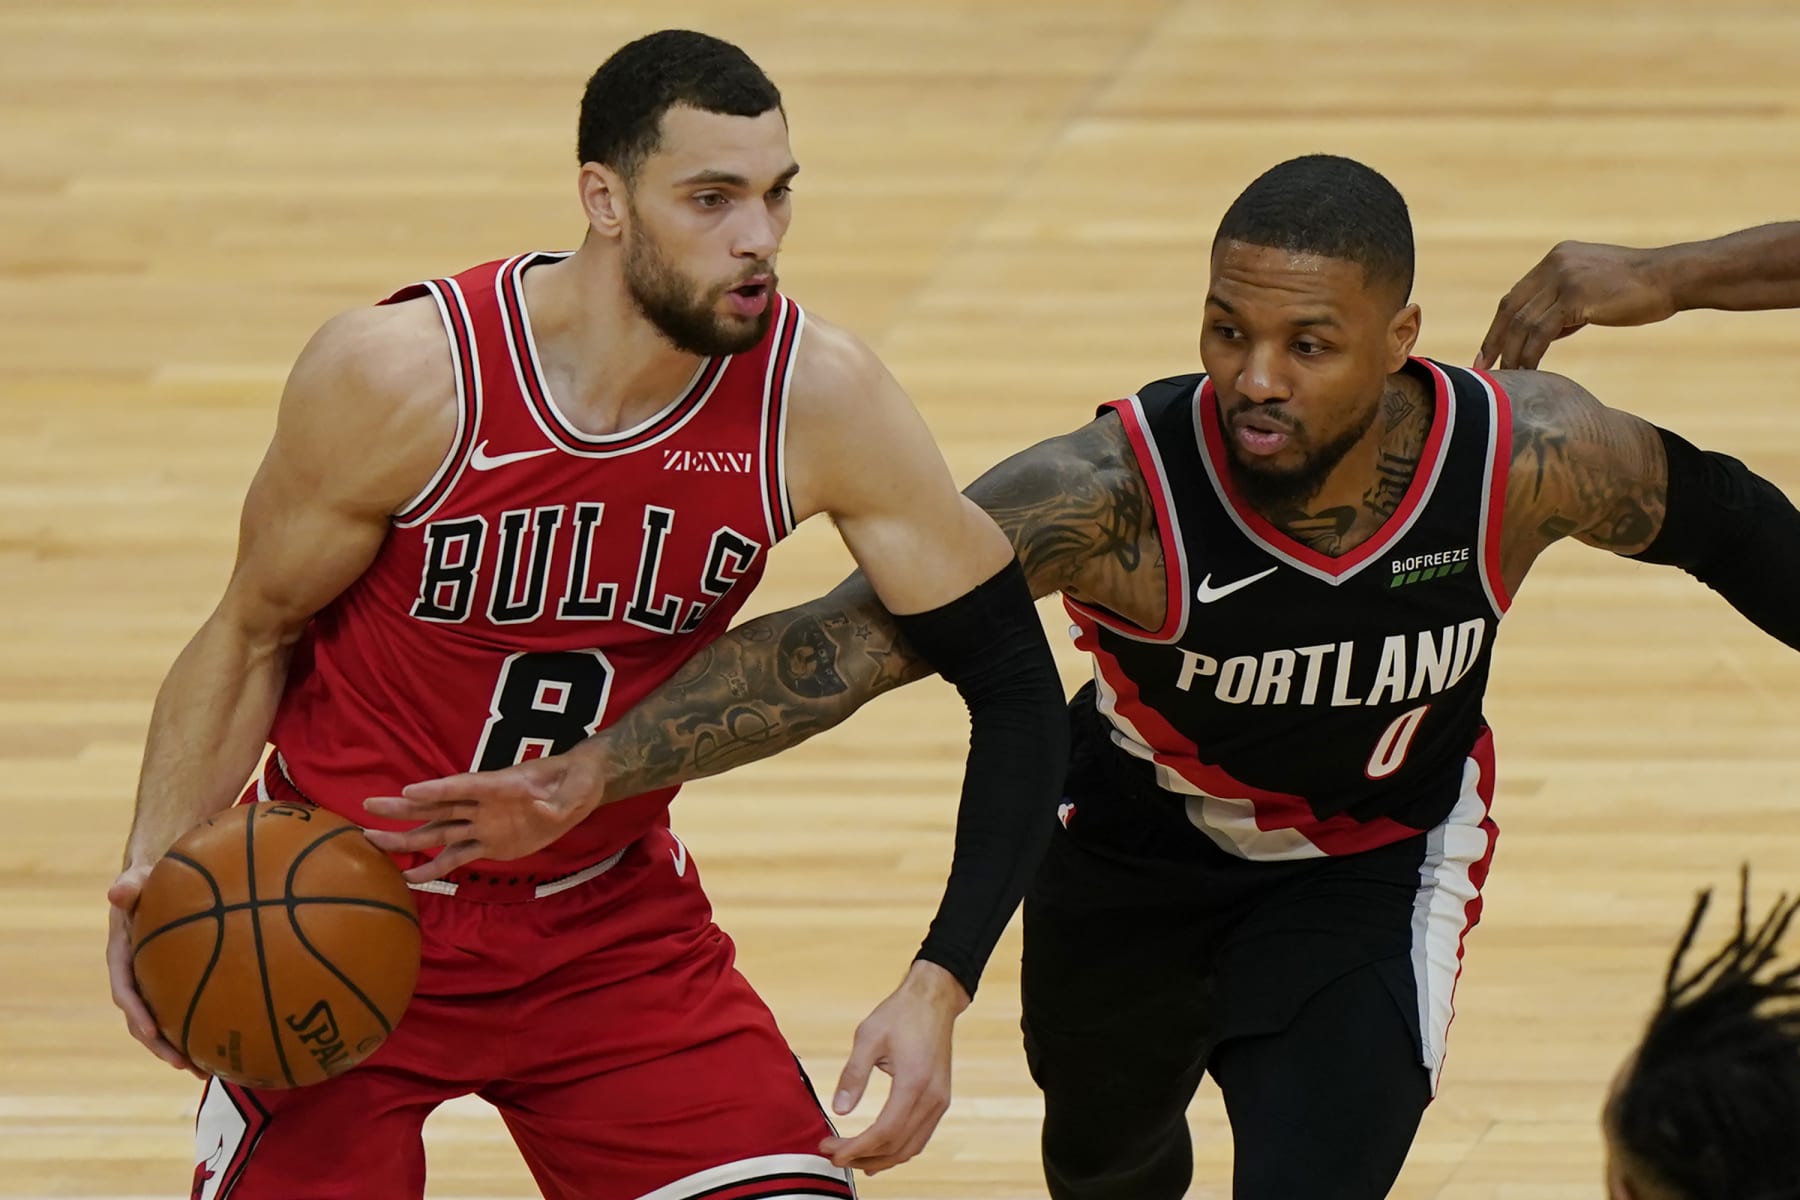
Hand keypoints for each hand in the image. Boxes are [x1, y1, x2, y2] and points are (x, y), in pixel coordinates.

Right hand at [106, 863, 205, 1077]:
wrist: (160, 879)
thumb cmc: (150, 878)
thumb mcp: (139, 878)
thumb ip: (130, 883)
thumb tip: (117, 890)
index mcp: (123, 957)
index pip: (125, 991)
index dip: (137, 1014)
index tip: (151, 1033)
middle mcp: (138, 975)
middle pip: (145, 1020)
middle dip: (163, 1046)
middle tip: (186, 1065)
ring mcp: (158, 982)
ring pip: (167, 1022)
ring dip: (184, 1047)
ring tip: (210, 1071)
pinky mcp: (180, 982)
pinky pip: (191, 1007)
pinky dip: (206, 1025)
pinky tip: (233, 1042)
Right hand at [362, 752, 602, 882]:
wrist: (578, 791)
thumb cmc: (577, 781)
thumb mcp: (576, 788)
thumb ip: (561, 800)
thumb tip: (545, 808)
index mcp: (501, 785)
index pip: (465, 786)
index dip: (438, 789)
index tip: (409, 791)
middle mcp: (484, 804)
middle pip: (439, 807)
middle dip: (405, 807)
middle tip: (369, 806)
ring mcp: (483, 824)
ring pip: (439, 832)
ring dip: (408, 838)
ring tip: (373, 841)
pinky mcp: (489, 844)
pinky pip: (457, 856)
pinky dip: (435, 868)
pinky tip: (409, 878)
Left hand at [820, 960, 968, 1174]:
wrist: (934, 999)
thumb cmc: (901, 1013)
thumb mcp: (868, 1037)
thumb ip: (854, 1074)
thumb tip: (840, 1110)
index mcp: (914, 1083)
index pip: (884, 1132)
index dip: (856, 1148)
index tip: (831, 1150)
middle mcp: (932, 1098)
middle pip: (897, 1147)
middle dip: (862, 1157)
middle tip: (833, 1154)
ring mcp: (940, 1101)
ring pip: (911, 1147)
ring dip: (881, 1158)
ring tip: (851, 1158)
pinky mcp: (940, 1099)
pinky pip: (920, 1136)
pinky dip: (898, 1149)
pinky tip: (878, 1150)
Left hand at [1477, 241, 1677, 369]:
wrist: (1673, 277)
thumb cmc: (1639, 289)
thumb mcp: (1592, 289)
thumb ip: (1565, 305)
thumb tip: (1543, 332)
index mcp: (1556, 258)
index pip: (1516, 296)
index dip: (1499, 326)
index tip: (1487, 351)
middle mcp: (1554, 264)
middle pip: (1511, 308)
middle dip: (1494, 341)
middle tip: (1482, 370)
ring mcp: (1564, 278)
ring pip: (1523, 322)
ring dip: (1511, 353)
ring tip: (1506, 378)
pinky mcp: (1575, 296)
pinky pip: (1541, 332)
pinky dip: (1530, 354)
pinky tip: (1527, 370)